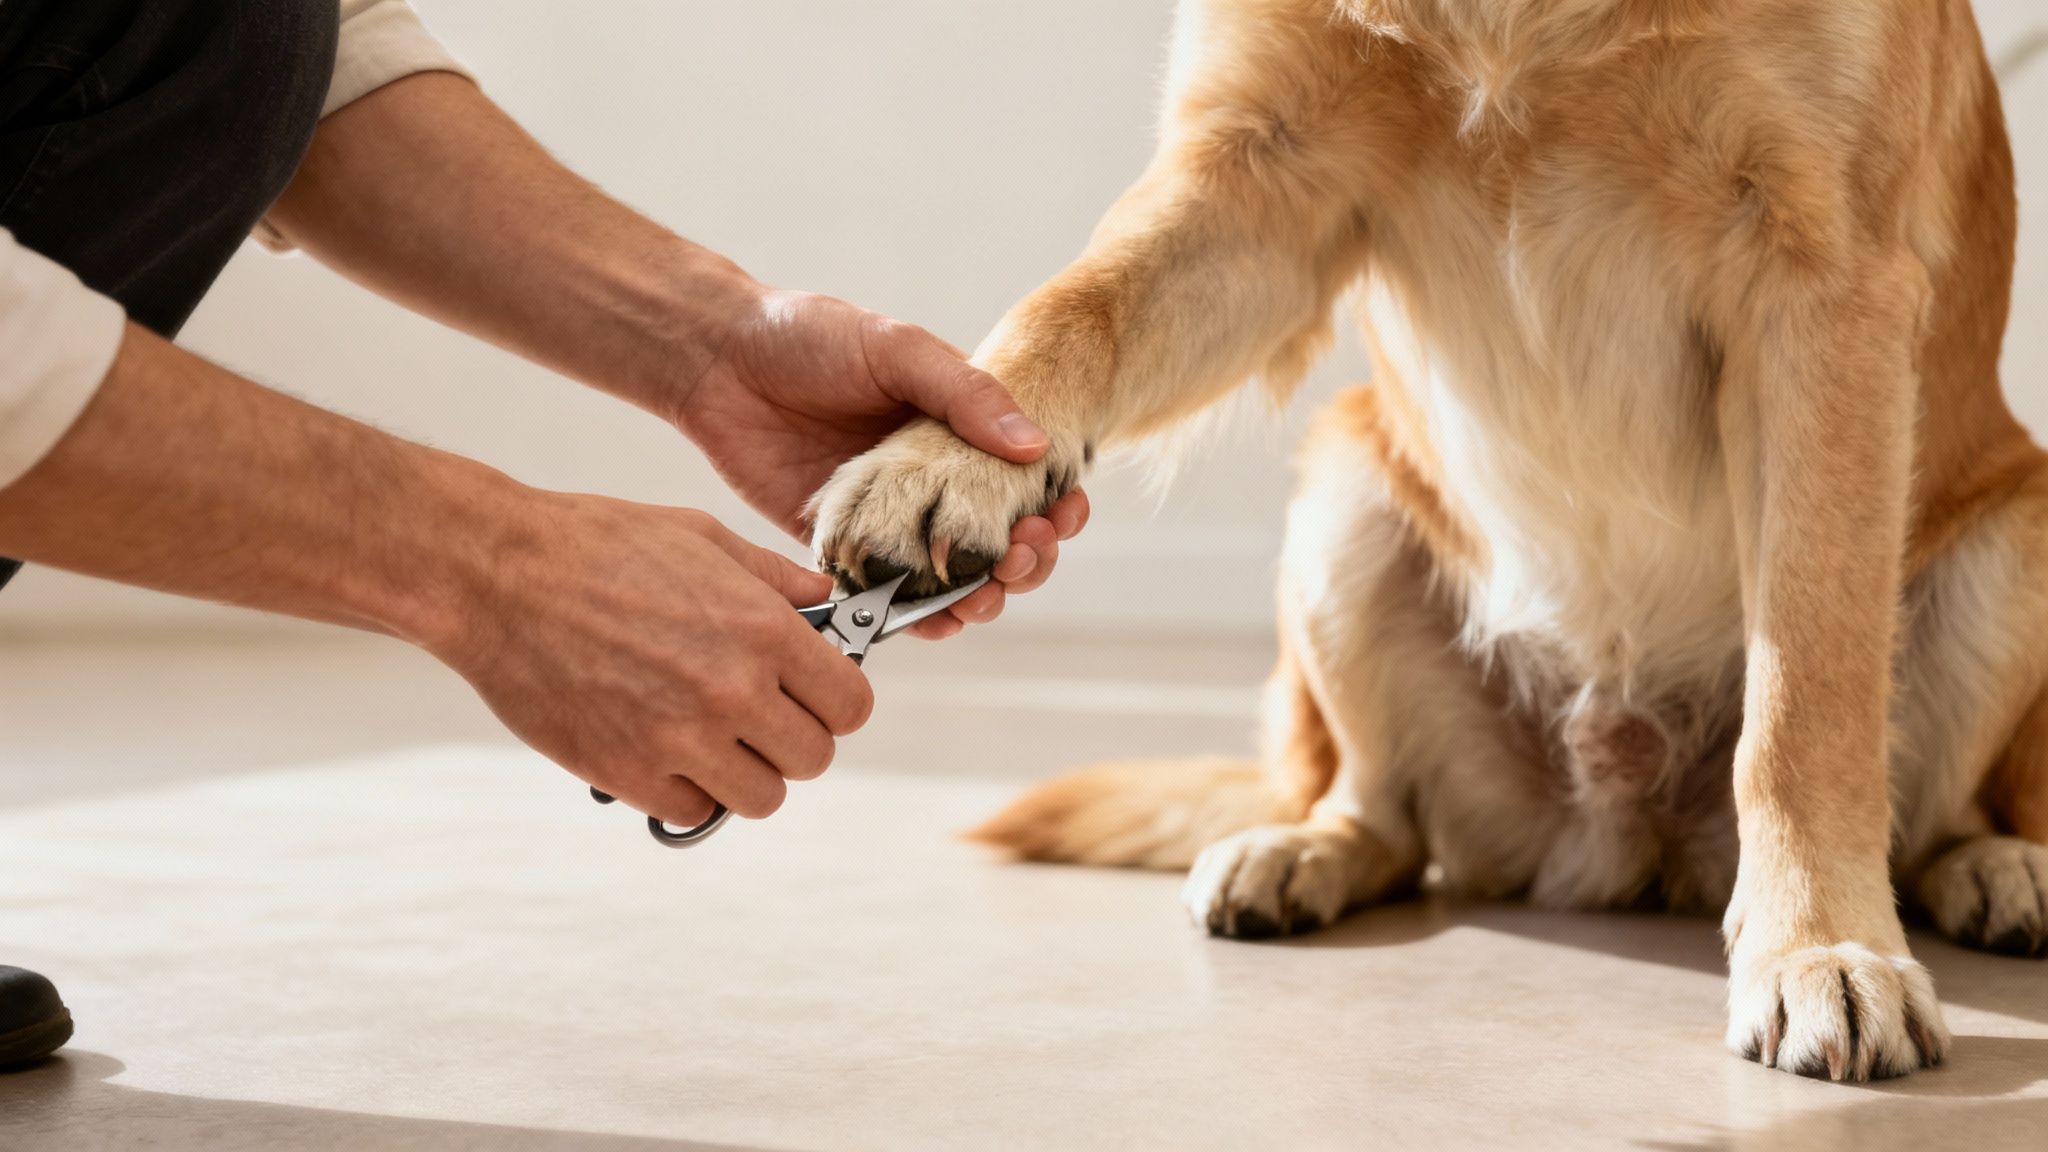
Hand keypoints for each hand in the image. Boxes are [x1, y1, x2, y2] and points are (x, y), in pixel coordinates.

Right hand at [430, 492, 873, 827]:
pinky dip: (687, 789)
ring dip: (745, 772)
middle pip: (813, 758)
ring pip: (762, 798)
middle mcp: (732, 690)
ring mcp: (679, 738)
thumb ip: (773, 578)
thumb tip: (825, 604)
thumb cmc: (594, 544)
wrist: (495, 574)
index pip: (850, 706)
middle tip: (758, 716)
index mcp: (762, 629)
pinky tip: (665, 750)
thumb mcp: (701, 537)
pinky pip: (694, 811)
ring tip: (713, 738)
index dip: (835, 703)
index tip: (811, 695)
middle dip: (793, 739)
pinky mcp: (627, 772)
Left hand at [674, 288, 1088, 636]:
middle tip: (1023, 560)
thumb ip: (964, 394)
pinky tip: (934, 623)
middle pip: (998, 539)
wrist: (717, 358)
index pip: (1026, 478)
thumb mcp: (896, 348)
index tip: (1062, 516)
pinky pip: (885, 593)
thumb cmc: (808, 335)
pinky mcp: (839, 547)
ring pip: (951, 575)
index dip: (1055, 505)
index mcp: (957, 431)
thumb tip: (1036, 446)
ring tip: (983, 601)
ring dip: (981, 596)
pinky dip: (915, 616)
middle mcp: (930, 481)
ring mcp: (887, 518)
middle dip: (1025, 560)